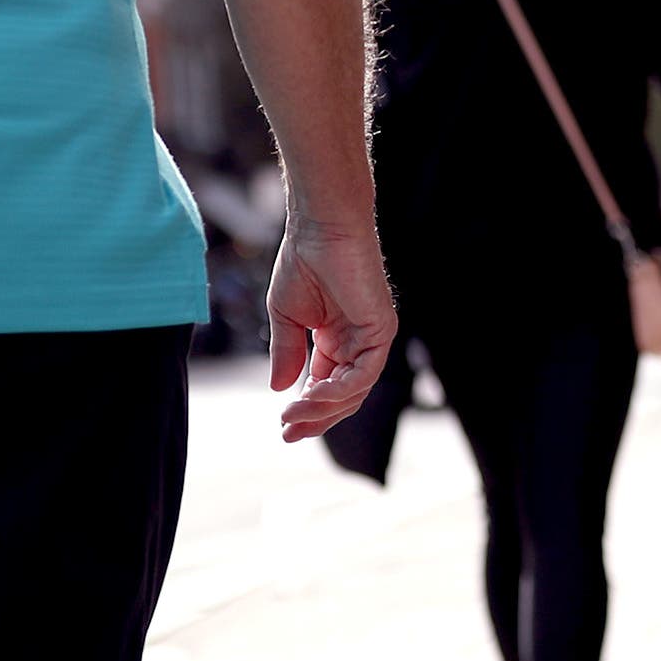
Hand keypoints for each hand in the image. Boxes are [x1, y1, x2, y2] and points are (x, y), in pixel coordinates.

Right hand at [267, 214, 395, 443]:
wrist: (319, 228)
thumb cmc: (302, 261)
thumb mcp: (286, 317)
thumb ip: (287, 354)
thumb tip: (279, 390)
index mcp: (338, 340)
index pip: (328, 386)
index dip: (307, 410)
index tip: (282, 427)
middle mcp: (359, 342)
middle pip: (344, 396)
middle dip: (316, 419)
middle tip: (288, 433)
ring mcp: (373, 337)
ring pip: (354, 391)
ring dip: (322, 408)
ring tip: (292, 414)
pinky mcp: (381, 329)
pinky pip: (364, 374)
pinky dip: (339, 390)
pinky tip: (311, 395)